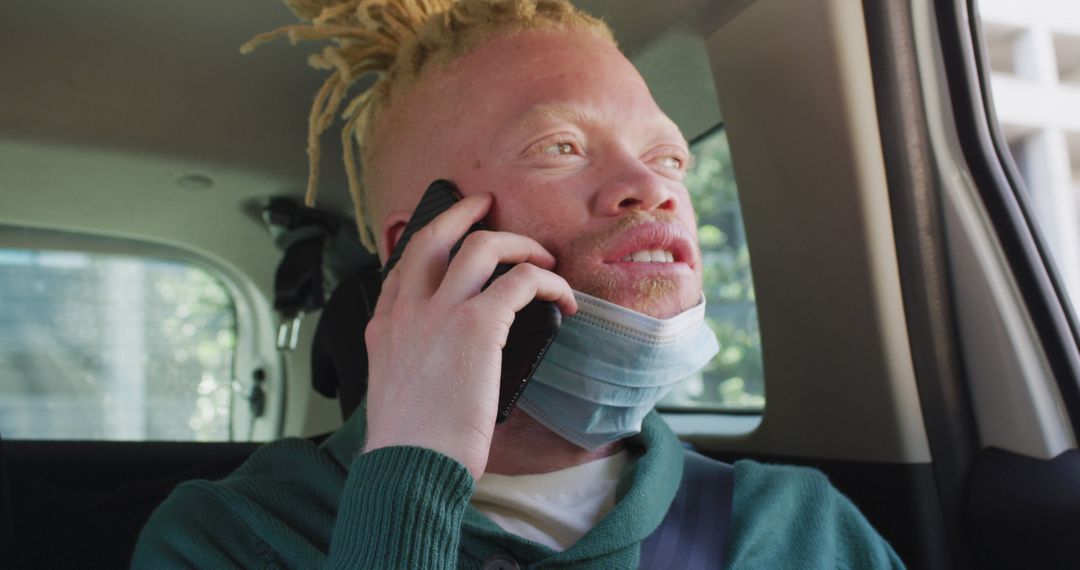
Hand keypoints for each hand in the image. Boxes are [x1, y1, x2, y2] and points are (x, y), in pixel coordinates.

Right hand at [362, 193, 576, 479]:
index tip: (450, 237)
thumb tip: (451, 361)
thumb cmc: (411, 445)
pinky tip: (563, 299)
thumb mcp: (397, 391)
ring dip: (518, 244)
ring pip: (481, 245)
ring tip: (543, 257)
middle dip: (462, 212)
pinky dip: (548, 282)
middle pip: (434, 236)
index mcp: (383, 327)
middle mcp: (406, 310)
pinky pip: (521, 280)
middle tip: (486, 204)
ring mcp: (439, 312)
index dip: (429, 243)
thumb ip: (415, 362)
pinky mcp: (476, 324)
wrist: (410, 467)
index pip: (401, 266)